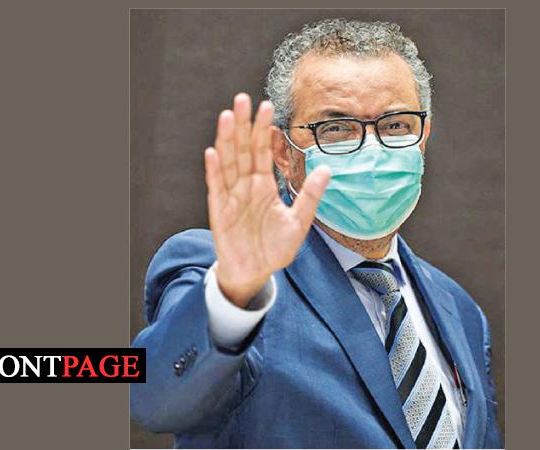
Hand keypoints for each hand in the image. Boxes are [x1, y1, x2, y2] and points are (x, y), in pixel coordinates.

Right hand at [204, 93, 330, 306]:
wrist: (255, 273)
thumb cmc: (274, 249)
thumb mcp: (298, 223)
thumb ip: (309, 196)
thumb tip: (327, 169)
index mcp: (264, 185)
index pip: (263, 151)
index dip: (264, 129)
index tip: (267, 105)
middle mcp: (246, 186)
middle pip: (243, 149)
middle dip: (243, 125)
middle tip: (242, 98)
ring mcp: (231, 197)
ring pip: (228, 162)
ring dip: (227, 140)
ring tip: (228, 116)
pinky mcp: (219, 212)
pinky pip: (216, 188)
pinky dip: (214, 171)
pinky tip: (212, 152)